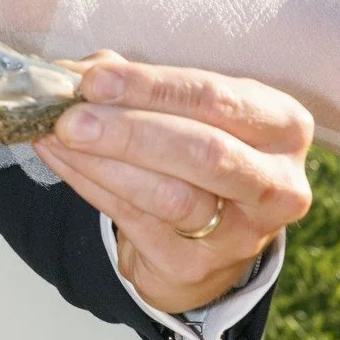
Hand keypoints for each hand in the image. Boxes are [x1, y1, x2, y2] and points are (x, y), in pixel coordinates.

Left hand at [32, 53, 313, 313]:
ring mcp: (241, 234)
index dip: (152, 88)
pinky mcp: (196, 267)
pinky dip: (90, 185)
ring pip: (169, 195)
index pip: (216, 99)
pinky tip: (61, 159)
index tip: (95, 78)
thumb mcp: (189, 111)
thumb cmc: (199, 154)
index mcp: (283, 126)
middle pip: (204, 153)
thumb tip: (79, 72)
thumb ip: (141, 86)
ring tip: (57, 135)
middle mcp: (277, 183)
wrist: (210, 241)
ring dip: (104, 162)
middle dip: (130, 131)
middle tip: (72, 116)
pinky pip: (135, 221)